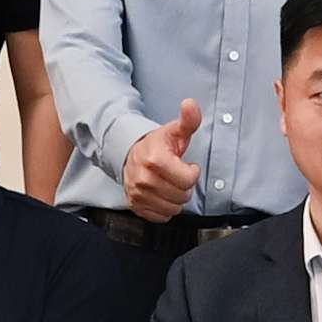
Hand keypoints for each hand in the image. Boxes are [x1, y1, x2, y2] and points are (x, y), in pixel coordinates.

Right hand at [120, 99, 202, 217]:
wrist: (129, 154)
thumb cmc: (157, 144)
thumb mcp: (175, 131)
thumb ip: (189, 120)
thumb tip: (191, 104)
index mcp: (155, 159)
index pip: (188, 179)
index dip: (192, 172)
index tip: (186, 165)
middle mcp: (143, 179)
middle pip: (182, 196)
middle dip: (185, 186)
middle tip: (177, 175)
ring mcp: (137, 194)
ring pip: (173, 209)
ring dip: (176, 198)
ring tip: (170, 184)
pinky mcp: (134, 205)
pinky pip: (160, 217)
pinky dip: (164, 208)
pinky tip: (161, 194)